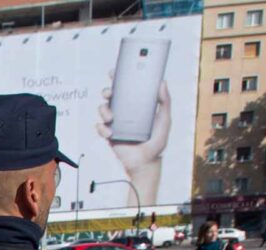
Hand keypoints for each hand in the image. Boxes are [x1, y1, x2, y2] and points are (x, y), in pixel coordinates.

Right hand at [96, 72, 170, 205]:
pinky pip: (100, 127)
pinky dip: (102, 128)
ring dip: (104, 110)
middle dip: (107, 91)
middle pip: (111, 96)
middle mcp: (124, 112)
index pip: (126, 88)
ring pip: (103, 109)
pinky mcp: (109, 134)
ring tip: (111, 117)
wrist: (146, 162)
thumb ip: (165, 102)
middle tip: (109, 93)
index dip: (119, 78)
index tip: (115, 72)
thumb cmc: (156, 142)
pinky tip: (110, 132)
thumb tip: (163, 83)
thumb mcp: (164, 120)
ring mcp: (115, 123)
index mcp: (136, 105)